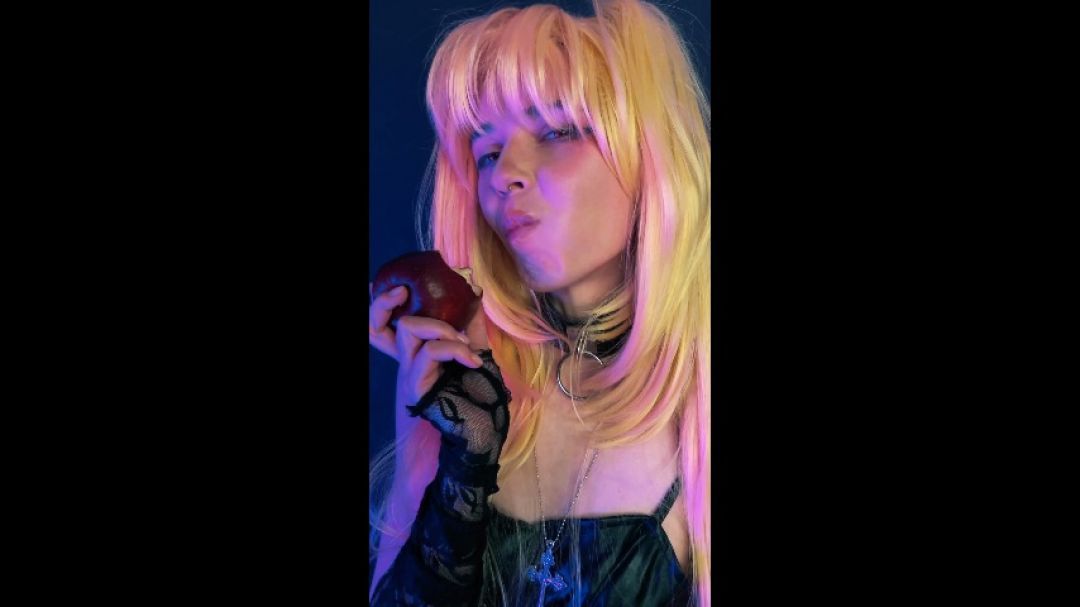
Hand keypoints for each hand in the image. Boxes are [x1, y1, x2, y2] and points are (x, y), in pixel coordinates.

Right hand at [370, 282, 483, 403]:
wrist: (483, 428)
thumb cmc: (479, 391)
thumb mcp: (476, 346)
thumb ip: (471, 320)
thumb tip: (474, 288)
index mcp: (417, 350)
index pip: (383, 325)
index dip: (380, 304)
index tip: (395, 287)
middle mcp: (406, 360)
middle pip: (378, 325)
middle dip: (387, 304)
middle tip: (407, 293)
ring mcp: (407, 372)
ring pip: (409, 328)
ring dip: (442, 328)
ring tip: (464, 343)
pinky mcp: (414, 384)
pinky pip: (431, 351)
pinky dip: (455, 349)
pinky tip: (472, 361)